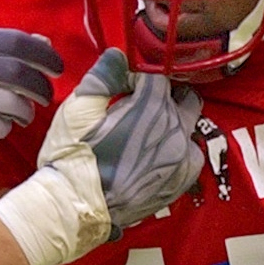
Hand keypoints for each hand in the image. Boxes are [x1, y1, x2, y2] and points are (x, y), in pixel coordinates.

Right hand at [0, 28, 62, 165]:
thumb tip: (42, 43)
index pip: (14, 43)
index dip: (42, 56)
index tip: (56, 67)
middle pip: (18, 74)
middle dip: (39, 87)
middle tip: (45, 96)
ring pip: (12, 102)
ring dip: (25, 111)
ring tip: (23, 114)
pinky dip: (4, 127)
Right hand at [60, 58, 203, 236]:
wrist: (75, 209)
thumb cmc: (73, 158)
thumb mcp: (78, 108)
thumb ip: (103, 75)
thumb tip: (119, 55)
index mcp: (151, 108)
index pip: (157, 77)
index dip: (137, 79)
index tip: (122, 88)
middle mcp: (175, 130)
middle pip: (183, 99)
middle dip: (164, 97)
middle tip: (140, 107)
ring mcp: (182, 158)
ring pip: (189, 126)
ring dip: (173, 124)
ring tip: (146, 134)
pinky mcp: (181, 181)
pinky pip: (191, 155)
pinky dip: (178, 150)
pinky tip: (155, 156)